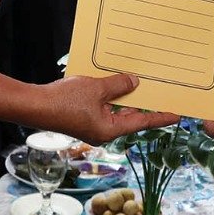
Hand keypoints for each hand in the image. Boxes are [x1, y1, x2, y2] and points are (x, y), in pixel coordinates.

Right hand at [31, 73, 176, 144]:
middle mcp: (104, 131)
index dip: (161, 117)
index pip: (143, 123)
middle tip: (162, 93)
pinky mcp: (84, 118)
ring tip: (142, 83)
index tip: (178, 114)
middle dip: (144, 104)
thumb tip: (134, 83)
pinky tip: (116, 83)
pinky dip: (112, 97)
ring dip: (127, 98)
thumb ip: (118, 85)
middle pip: (131, 117)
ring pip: (117, 111)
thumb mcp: (96, 89)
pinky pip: (105, 107)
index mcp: (110, 130)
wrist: (35, 106)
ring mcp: (93, 125)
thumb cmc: (64, 101)